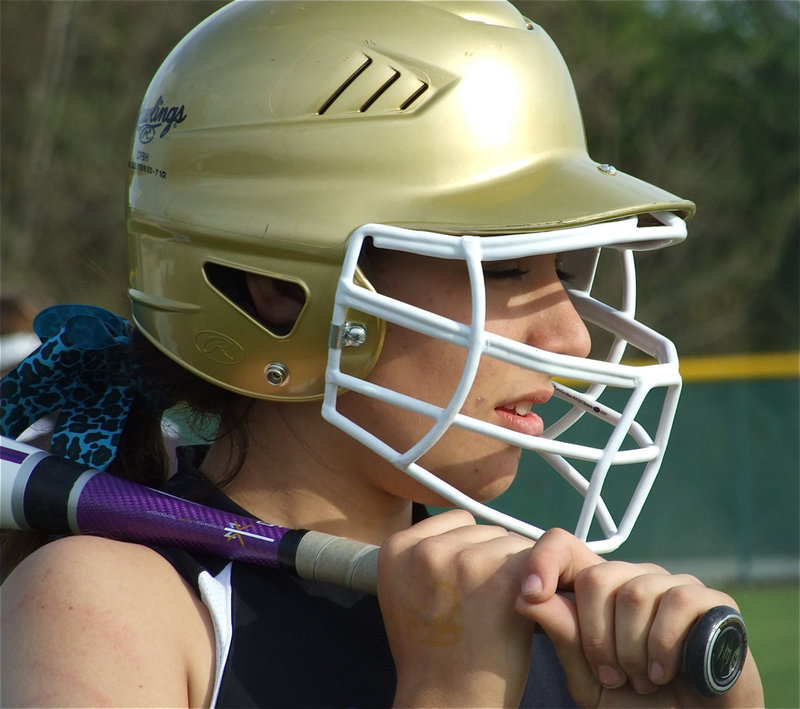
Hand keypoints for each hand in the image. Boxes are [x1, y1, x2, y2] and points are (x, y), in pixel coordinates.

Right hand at [378, 510, 535, 707]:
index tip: (464, 590)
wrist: (447, 703)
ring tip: (497, 612)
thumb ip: (427, 557)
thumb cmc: (434, 656)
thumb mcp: (407, 593)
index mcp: (397, 548)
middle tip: (480, 607)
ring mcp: (461, 559)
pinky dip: (538, 582)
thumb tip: (472, 531)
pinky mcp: (499, 575)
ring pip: (510, 542)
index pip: (455, 524)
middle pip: (484, 531)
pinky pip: (533, 558)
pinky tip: (521, 611)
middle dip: (491, 562)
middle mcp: (425, 548)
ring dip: (515, 571)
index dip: (468, 555)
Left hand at [514, 528, 763, 707]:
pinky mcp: (713, 601)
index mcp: (601, 589)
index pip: (563, 546)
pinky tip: (665, 672)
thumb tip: (526, 596)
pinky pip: (678, 602)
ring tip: (643, 678)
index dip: (543, 560)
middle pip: (596, 577)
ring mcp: (674, 584)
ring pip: (634, 593)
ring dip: (633, 649)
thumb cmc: (638, 703)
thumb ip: (563, 636)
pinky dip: (664, 645)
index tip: (528, 593)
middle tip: (613, 673)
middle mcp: (635, 576)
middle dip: (597, 637)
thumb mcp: (588, 677)